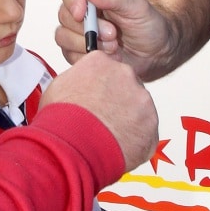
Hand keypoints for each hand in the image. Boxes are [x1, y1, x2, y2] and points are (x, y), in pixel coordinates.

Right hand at [38, 50, 158, 172]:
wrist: (72, 147)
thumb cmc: (61, 120)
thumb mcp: (58, 88)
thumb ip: (76, 81)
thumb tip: (79, 88)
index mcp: (101, 63)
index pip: (107, 69)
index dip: (102, 88)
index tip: (96, 100)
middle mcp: (125, 75)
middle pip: (126, 87)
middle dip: (118, 103)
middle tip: (103, 120)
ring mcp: (142, 99)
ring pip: (139, 110)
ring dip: (128, 122)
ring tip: (107, 137)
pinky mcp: (151, 123)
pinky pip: (146, 133)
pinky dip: (135, 142)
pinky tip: (117, 148)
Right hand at [55, 0, 172, 79]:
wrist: (156, 53)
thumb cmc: (148, 24)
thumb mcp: (137, 7)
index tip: (82, 13)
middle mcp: (82, 11)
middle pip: (64, 15)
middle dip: (88, 28)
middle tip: (113, 35)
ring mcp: (77, 33)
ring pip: (63, 37)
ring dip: (89, 44)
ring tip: (114, 46)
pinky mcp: (77, 52)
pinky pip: (69, 55)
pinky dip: (90, 58)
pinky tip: (109, 57)